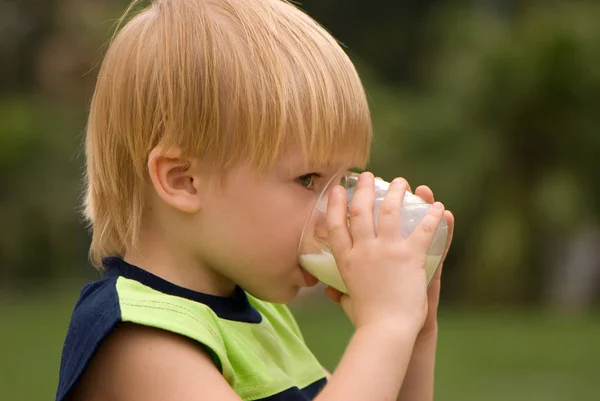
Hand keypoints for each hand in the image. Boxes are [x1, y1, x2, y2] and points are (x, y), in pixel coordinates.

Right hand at [325, 172, 445, 334]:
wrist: (387, 329)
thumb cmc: (367, 320)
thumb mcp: (348, 303)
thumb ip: (339, 294)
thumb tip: (328, 290)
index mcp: (346, 261)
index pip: (336, 225)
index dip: (335, 204)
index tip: (336, 188)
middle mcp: (364, 250)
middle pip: (361, 211)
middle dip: (364, 189)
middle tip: (368, 175)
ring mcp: (386, 250)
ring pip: (390, 211)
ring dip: (396, 193)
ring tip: (401, 181)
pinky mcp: (409, 255)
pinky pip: (423, 230)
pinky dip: (433, 217)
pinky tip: (439, 205)